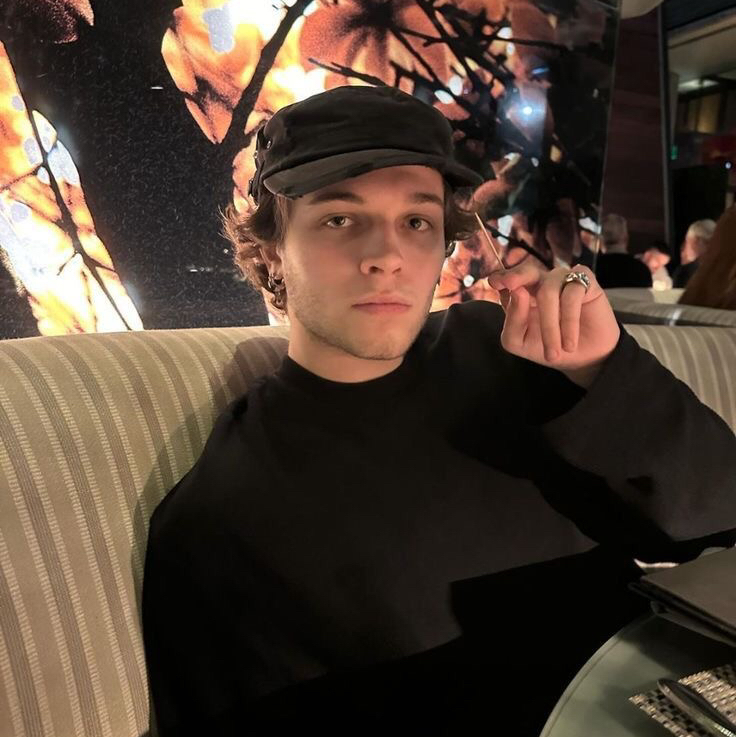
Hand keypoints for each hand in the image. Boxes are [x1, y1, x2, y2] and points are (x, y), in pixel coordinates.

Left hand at [487, 261, 619, 387]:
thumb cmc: (550, 347)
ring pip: (548, 292)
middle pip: (528, 271)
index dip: (502, 277)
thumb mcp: (521, 342)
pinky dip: (569, 321)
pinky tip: (569, 343)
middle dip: (518, 276)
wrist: (584, 359)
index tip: (495, 282)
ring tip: (553, 353)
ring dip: (549, 327)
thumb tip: (517, 292)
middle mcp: (541, 283)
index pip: (507, 280)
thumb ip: (512, 321)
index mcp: (521, 294)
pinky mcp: (586, 282)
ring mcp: (564, 280)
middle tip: (511, 285)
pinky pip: (572, 293)